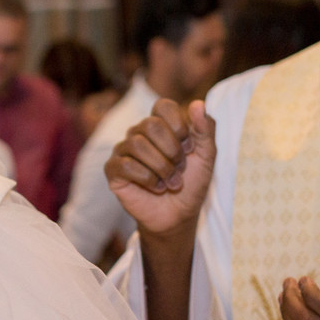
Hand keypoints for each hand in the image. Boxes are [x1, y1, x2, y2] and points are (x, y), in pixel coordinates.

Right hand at [104, 99, 215, 236]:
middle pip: (150, 125)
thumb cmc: (191, 183)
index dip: (179, 126)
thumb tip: (198, 103)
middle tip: (180, 168)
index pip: (163, 106)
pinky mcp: (113, 170)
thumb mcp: (206, 156)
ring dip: (161, 167)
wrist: (179, 215)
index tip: (188, 147)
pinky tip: (156, 188)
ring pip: (137, 144)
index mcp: (161, 125)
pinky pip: (125, 165)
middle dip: (171, 150)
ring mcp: (123, 150)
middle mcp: (139, 133)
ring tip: (171, 183)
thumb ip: (205, 129)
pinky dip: (147, 179)